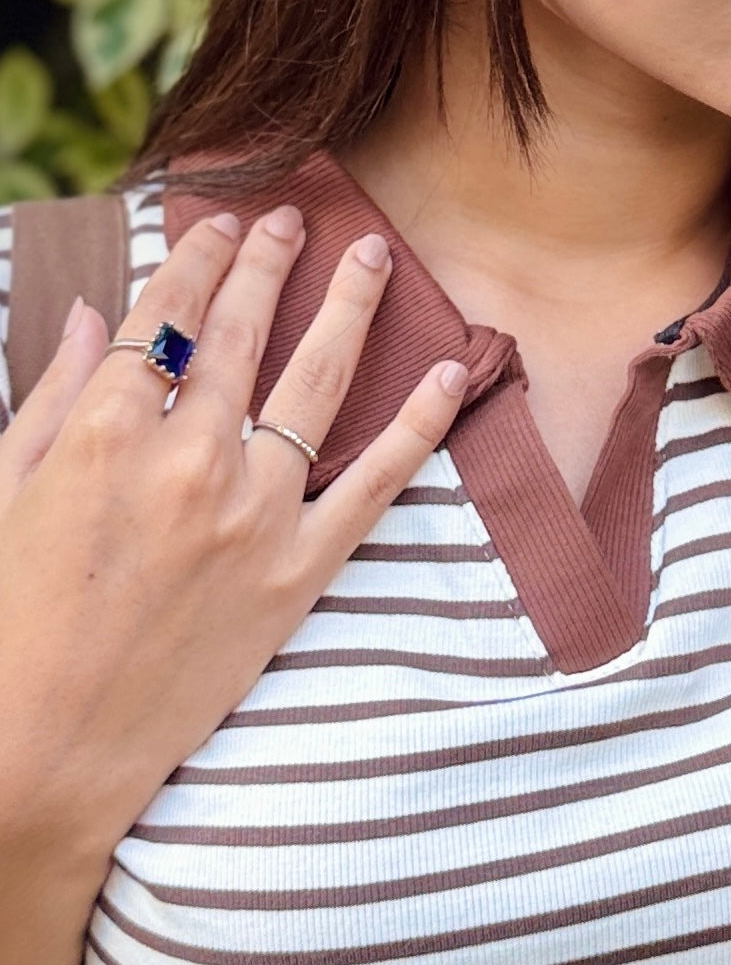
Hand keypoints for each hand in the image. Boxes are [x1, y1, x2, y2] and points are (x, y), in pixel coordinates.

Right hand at [0, 203, 466, 865]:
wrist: (50, 745)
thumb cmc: (11, 620)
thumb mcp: (6, 493)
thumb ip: (55, 400)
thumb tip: (94, 318)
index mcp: (105, 431)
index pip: (165, 319)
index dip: (198, 261)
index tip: (223, 224)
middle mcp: (188, 458)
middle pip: (241, 335)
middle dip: (270, 264)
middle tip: (297, 218)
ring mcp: (251, 515)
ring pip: (313, 386)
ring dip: (347, 309)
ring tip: (372, 255)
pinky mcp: (297, 574)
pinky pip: (373, 486)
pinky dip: (419, 427)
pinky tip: (452, 373)